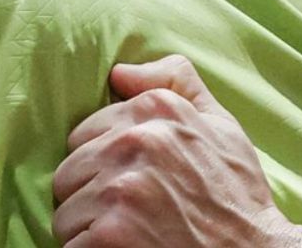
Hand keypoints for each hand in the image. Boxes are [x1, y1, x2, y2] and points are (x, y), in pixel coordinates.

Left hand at [53, 55, 298, 247]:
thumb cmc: (236, 194)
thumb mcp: (220, 125)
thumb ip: (175, 82)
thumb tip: (119, 72)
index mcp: (156, 109)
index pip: (85, 134)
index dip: (104, 164)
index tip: (132, 183)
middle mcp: (135, 141)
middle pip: (69, 172)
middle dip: (90, 197)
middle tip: (129, 215)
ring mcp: (121, 188)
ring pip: (65, 212)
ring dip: (88, 231)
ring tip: (127, 236)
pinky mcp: (111, 233)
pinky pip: (71, 245)